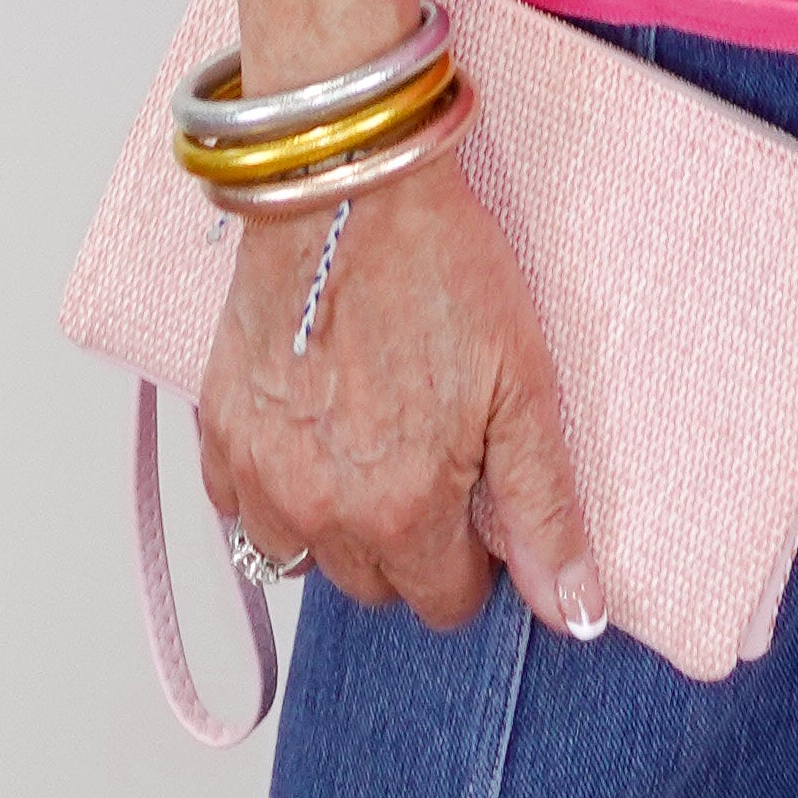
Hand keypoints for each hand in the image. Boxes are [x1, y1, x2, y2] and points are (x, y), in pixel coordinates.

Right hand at [196, 151, 608, 640]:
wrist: (349, 183)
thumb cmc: (441, 268)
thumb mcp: (524, 386)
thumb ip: (545, 511)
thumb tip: (578, 614)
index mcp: (403, 512)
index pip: (444, 603)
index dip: (473, 558)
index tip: (477, 495)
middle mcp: (321, 512)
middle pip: (374, 584)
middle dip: (408, 540)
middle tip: (429, 454)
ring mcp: (259, 474)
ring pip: (300, 557)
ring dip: (337, 524)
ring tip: (369, 444)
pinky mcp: (218, 431)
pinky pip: (239, 507)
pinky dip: (274, 489)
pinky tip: (310, 431)